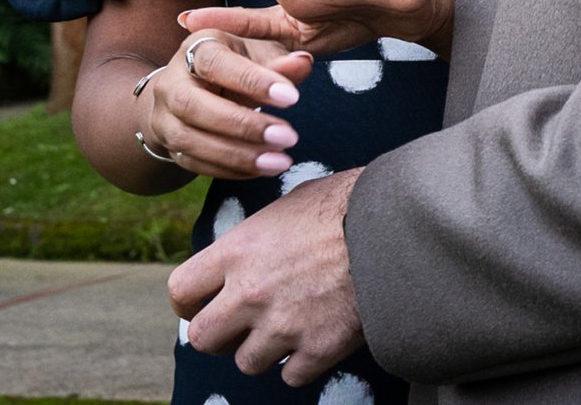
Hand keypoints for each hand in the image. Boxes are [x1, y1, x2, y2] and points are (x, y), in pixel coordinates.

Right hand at [139, 30, 311, 180]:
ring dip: (236, 155)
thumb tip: (303, 62)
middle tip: (288, 137)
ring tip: (280, 161)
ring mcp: (163, 116)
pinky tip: (261, 169)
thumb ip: (280, 61)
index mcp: (196, 48)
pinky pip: (192, 163)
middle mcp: (171, 81)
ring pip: (188, 139)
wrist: (195, 87)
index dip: (252, 80)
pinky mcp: (167, 145)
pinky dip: (228, 169)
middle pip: (192, 105)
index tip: (292, 98)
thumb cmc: (238, 64)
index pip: (215, 63)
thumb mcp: (259, 53)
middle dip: (242, 125)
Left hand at [172, 165, 363, 385]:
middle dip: (221, 334)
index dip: (188, 302)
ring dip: (265, 350)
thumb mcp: (292, 205)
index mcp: (238, 251)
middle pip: (203, 338)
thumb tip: (253, 248)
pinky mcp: (318, 349)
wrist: (398, 226)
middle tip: (242, 325)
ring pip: (247, 363)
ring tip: (290, 329)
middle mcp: (250, 293)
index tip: (201, 304)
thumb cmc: (349, 203)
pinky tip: (318, 339)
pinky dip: (303, 363)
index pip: (181, 289)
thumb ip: (260, 235)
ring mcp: (282, 326)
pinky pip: (292, 376)